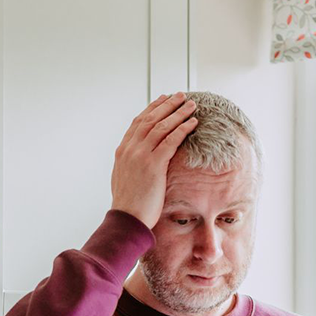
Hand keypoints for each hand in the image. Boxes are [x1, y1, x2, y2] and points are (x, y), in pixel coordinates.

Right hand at [111, 92, 198, 228]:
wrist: (126, 219)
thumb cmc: (128, 206)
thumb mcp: (125, 180)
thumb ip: (131, 166)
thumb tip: (138, 163)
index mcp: (123, 151)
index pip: (138, 122)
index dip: (152, 109)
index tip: (162, 100)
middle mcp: (130, 149)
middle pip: (151, 119)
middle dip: (167, 105)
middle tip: (180, 96)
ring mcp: (141, 155)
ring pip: (162, 126)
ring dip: (178, 113)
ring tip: (190, 105)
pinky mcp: (153, 164)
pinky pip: (171, 140)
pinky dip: (183, 129)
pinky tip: (193, 123)